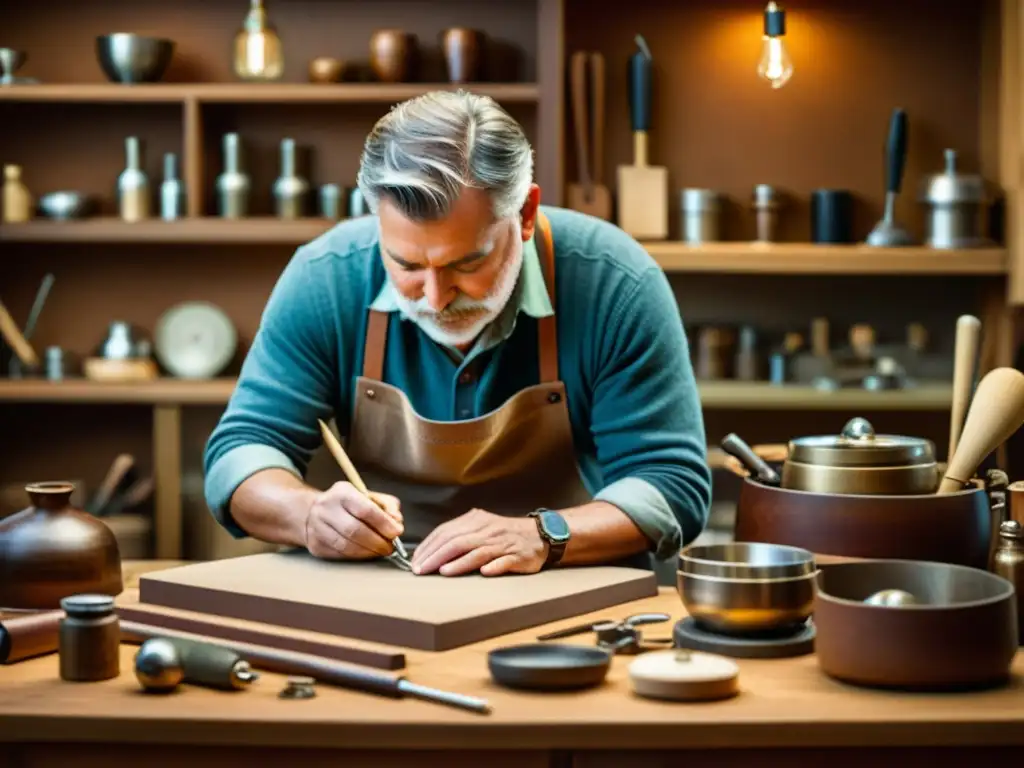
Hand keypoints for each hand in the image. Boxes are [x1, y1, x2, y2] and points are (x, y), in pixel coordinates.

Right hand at [304, 481, 402, 559]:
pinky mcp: (315, 545)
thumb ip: (388, 506)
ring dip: (368, 552)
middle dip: (377, 542)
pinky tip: (366, 553)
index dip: (383, 523)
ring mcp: (317, 527)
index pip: (365, 509)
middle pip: (354, 530)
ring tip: (380, 551)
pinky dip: (357, 556)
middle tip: (390, 547)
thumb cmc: (349, 505)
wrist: (315, 512)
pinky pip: (339, 555)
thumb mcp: (370, 497)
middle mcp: (326, 508)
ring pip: (346, 546)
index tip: (396, 532)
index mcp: (342, 492)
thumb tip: (396, 521)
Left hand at [411, 508, 547, 576]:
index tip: (415, 560)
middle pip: (457, 541)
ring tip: (442, 571)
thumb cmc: (504, 535)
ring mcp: (503, 543)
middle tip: (421, 570)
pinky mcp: (518, 556)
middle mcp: (487, 530)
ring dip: (458, 562)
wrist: (539, 535)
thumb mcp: (480, 527)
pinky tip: (482, 572)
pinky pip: (504, 561)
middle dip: (436, 556)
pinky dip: (493, 567)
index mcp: (476, 520)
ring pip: (477, 551)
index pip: (446, 531)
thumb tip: (430, 551)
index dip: (429, 546)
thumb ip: (459, 535)